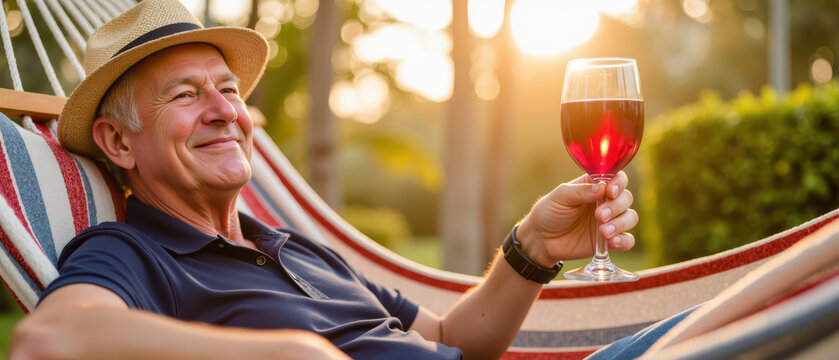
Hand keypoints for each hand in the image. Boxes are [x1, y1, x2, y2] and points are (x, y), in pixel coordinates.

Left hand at [515, 171, 637, 266]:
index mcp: (595, 186)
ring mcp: (609, 221)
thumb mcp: (560, 197)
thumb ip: (580, 191)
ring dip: (621, 224)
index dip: (618, 184)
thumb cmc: (549, 212)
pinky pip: (627, 240)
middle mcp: (606, 201)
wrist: (541, 240)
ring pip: (630, 218)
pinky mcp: (609, 241)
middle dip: (616, 207)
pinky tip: (613, 242)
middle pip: (626, 198)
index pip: (617, 178)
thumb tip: (602, 187)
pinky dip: (624, 241)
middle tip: (599, 216)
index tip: (610, 192)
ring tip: (603, 231)